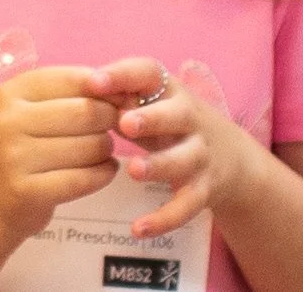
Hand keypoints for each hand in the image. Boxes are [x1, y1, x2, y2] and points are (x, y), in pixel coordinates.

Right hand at [0, 66, 121, 240]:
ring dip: (107, 150)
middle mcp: (9, 120)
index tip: (118, 102)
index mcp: (13, 92)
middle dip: (110, 120)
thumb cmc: (26, 147)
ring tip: (102, 152)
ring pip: (89, 147)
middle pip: (85, 112)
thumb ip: (75, 96)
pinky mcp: (28, 190)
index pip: (74, 79)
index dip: (106, 90)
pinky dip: (104, 174)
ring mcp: (15, 156)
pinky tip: (104, 171)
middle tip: (114, 129)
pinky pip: (84, 179)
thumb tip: (125, 93)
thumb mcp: (37, 111)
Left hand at [94, 58, 271, 237]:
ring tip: (134, 171)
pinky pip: (186, 205)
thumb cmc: (169, 123)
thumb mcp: (149, 104)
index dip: (123, 75)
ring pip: (184, 160)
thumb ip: (116, 98)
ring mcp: (201, 154)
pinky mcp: (205, 189)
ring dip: (160, 165)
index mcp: (169, 91)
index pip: (149, 73)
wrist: (233, 158)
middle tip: (125, 123)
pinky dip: (164, 218)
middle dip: (151, 118)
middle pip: (176, 115)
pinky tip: (138, 228)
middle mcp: (190, 119)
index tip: (94, 81)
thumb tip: (69, 96)